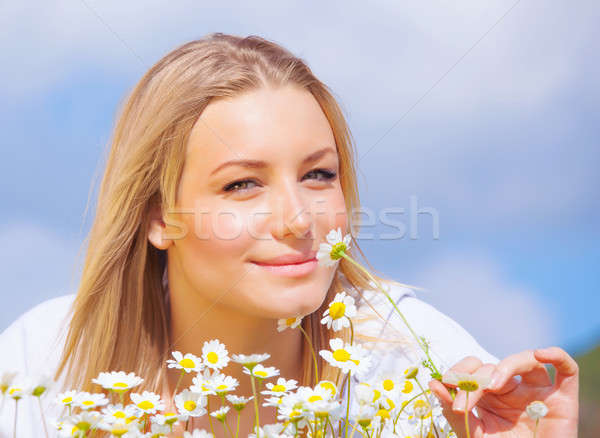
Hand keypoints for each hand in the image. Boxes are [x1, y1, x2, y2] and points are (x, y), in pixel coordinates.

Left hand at [428, 347, 578, 437]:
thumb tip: (433, 383)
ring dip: (506, 366)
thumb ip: (454, 411)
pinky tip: (541, 355)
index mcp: (490, 395)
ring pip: (527, 360)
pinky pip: (567, 369)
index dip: (458, 372)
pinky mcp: (564, 399)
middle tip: (462, 407)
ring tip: (491, 386)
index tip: (444, 386)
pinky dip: (556, 355)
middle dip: (473, 382)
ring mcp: (538, 392)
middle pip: (493, 368)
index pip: (473, 369)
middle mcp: (513, 389)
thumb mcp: (474, 434)